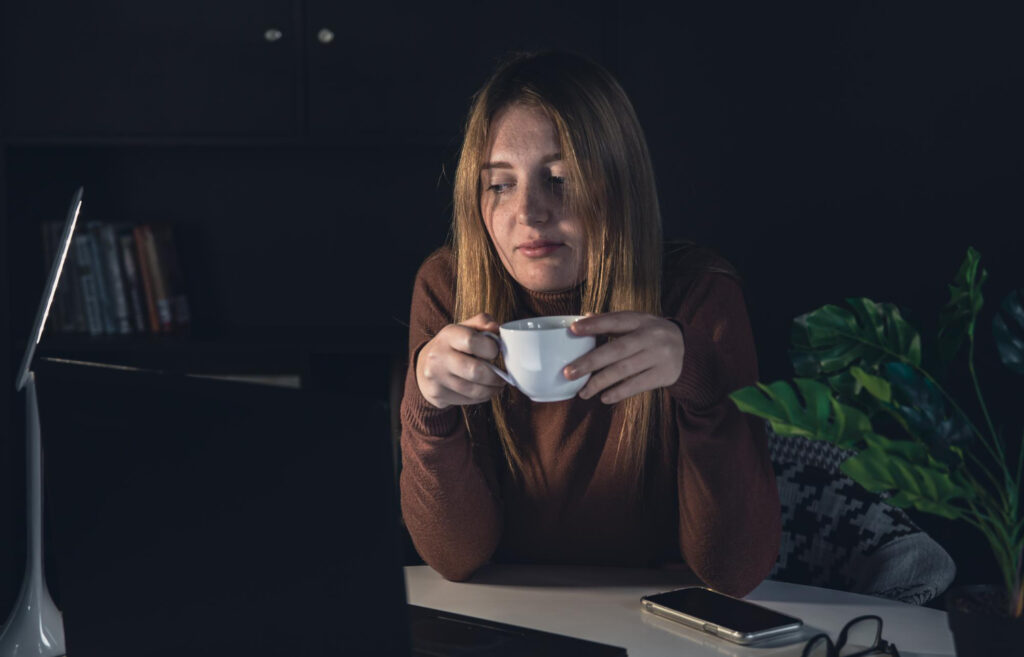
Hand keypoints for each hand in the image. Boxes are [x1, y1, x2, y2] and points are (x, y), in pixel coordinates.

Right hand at [415, 313, 506, 409]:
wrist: (425, 367)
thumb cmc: (452, 346)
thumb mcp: (464, 328)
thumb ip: (482, 323)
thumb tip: (496, 328)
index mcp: (448, 335)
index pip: (472, 341)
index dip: (491, 348)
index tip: (496, 352)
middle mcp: (438, 356)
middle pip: (476, 371)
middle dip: (495, 376)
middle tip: (502, 375)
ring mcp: (436, 377)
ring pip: (475, 390)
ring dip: (492, 389)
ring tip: (497, 384)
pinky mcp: (438, 394)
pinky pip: (469, 400)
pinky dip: (482, 397)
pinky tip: (484, 390)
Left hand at [564, 312, 684, 403]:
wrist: (686, 348)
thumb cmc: (650, 334)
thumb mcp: (636, 323)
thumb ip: (611, 322)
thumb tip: (582, 318)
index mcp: (641, 320)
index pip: (615, 321)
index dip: (594, 325)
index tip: (573, 330)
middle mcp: (651, 336)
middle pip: (616, 350)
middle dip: (590, 362)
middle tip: (569, 373)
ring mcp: (659, 356)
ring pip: (624, 370)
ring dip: (600, 382)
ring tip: (583, 392)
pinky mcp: (664, 374)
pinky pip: (637, 385)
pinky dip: (619, 392)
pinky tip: (603, 397)